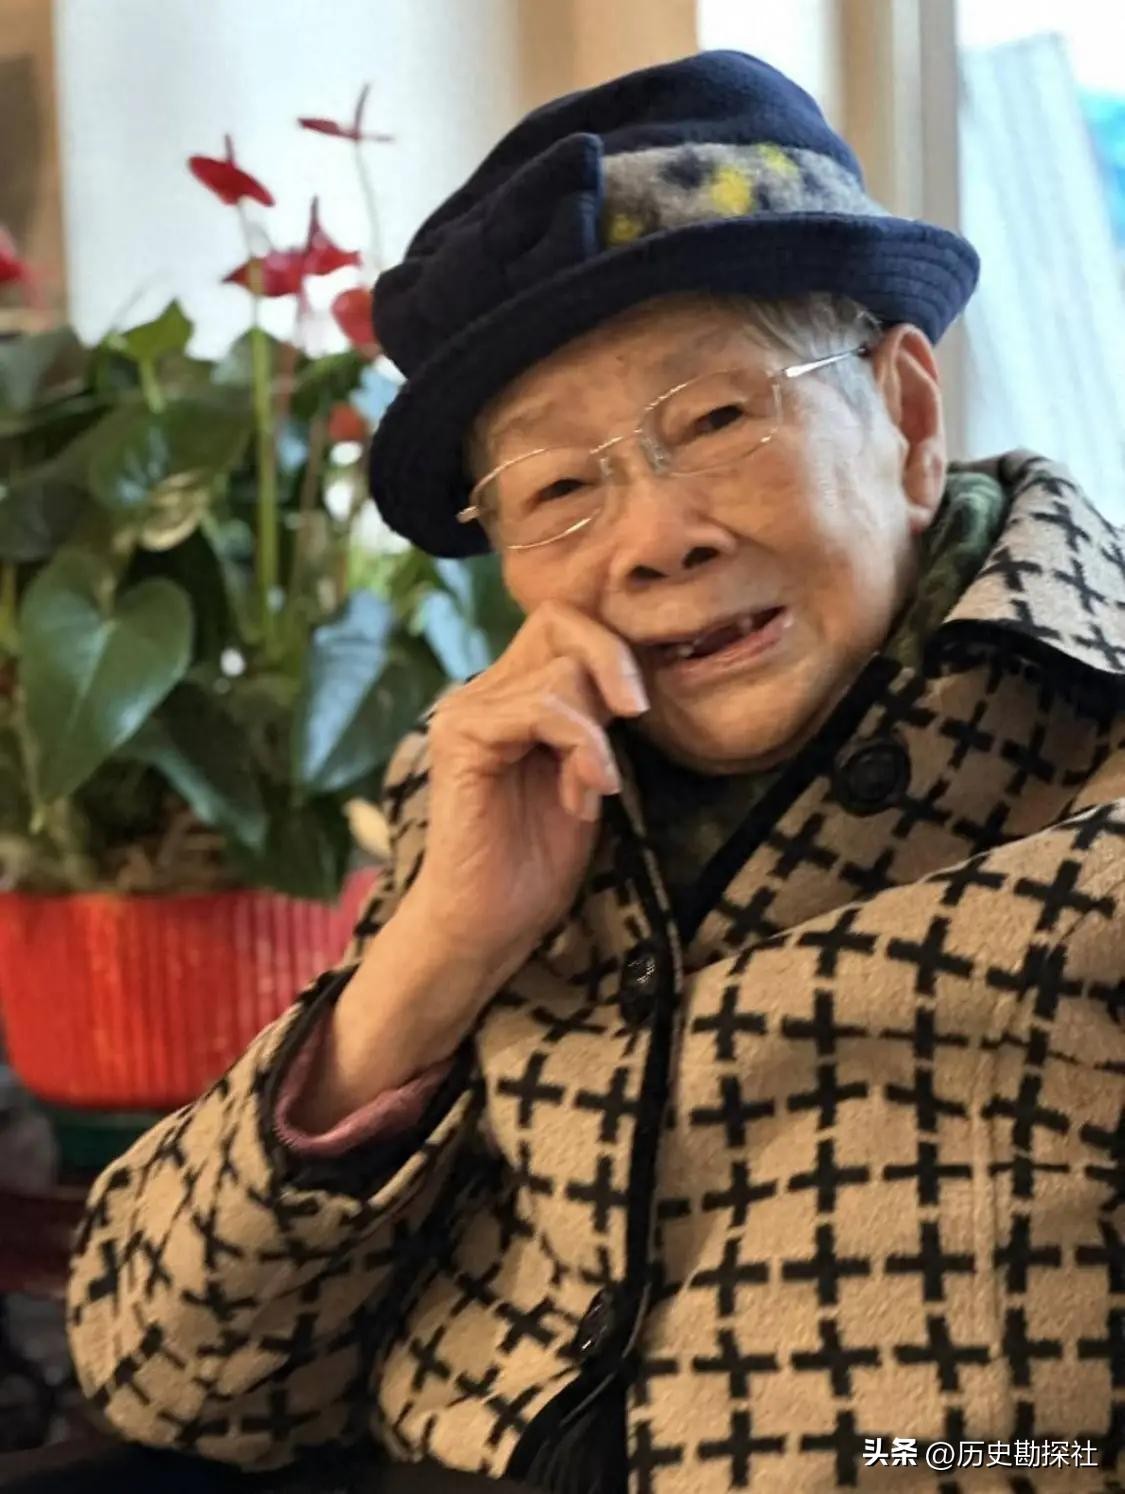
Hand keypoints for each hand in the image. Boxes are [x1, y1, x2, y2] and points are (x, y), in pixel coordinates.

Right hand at [402, 599, 648, 979]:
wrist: (489, 925)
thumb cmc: (539, 860)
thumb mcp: (587, 772)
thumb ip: (597, 720)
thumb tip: (634, 674)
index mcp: (510, 693)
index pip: (562, 623)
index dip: (611, 647)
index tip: (642, 703)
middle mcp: (482, 691)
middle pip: (558, 623)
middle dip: (613, 663)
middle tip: (635, 715)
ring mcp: (466, 711)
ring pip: (559, 671)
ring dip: (596, 732)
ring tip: (595, 786)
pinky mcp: (461, 738)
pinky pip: (540, 709)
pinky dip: (580, 745)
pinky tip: (585, 791)